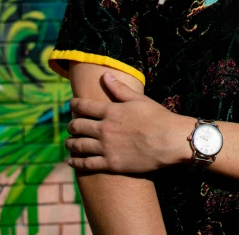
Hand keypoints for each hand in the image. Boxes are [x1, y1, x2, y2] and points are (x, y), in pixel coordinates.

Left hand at [65, 71, 195, 172]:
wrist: (170, 141)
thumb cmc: (157, 117)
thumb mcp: (138, 99)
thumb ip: (119, 88)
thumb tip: (105, 75)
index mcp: (110, 111)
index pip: (84, 106)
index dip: (74, 104)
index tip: (71, 104)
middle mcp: (104, 129)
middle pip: (77, 126)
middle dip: (71, 125)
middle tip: (70, 126)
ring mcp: (106, 147)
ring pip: (78, 145)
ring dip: (70, 144)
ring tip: (68, 143)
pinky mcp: (110, 164)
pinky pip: (87, 164)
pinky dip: (76, 162)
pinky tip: (71, 161)